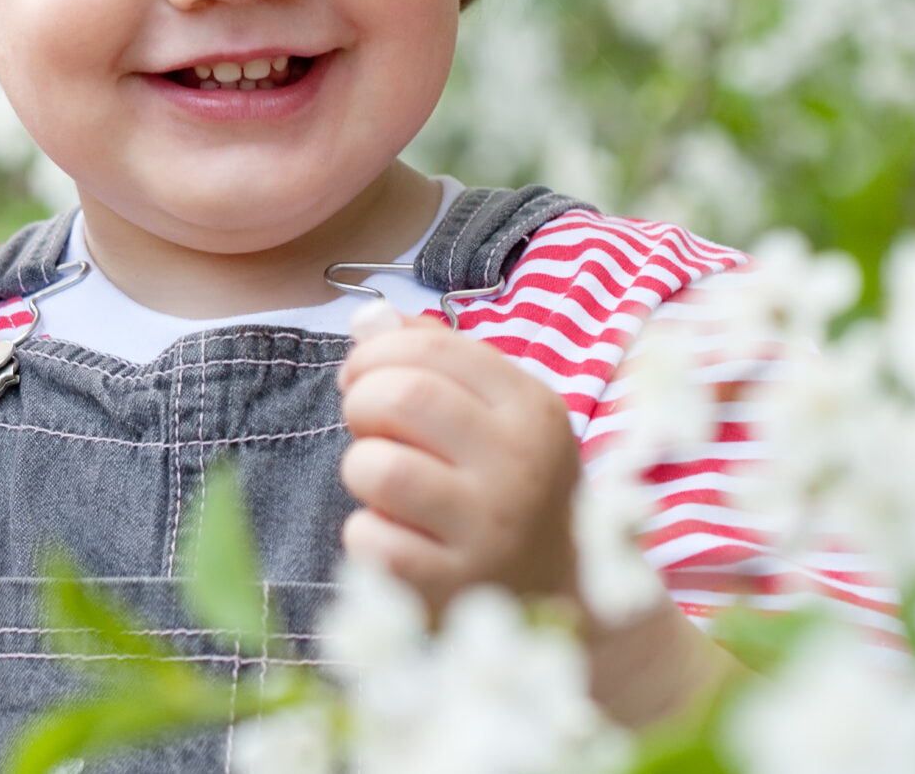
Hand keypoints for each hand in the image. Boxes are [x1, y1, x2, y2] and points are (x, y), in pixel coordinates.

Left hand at [336, 314, 579, 614]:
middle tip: (364, 421)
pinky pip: (369, 539)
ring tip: (383, 481)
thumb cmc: (507, 484)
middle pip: (403, 397)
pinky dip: (366, 532)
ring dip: (361, 467)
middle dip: (361, 400)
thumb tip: (371, 320)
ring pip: (378, 468)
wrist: (553, 593)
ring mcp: (488, 532)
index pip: (432, 350)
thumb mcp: (500, 414)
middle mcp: (519, 466)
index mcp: (532, 410)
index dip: (376, 353)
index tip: (361, 372)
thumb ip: (439, 359)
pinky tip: (396, 535)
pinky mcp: (450, 586)